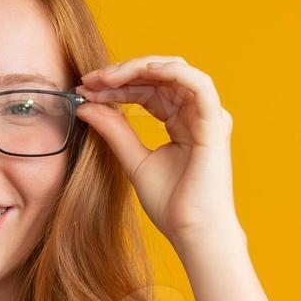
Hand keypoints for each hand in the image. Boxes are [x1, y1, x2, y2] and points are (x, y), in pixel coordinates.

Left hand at [74, 57, 239, 245]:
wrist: (193, 232)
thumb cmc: (171, 205)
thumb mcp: (133, 161)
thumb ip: (113, 131)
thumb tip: (85, 105)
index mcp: (180, 123)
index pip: (147, 90)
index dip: (116, 85)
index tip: (85, 88)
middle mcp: (196, 115)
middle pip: (159, 76)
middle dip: (122, 73)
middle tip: (90, 79)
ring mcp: (208, 116)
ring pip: (176, 71)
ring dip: (139, 68)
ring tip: (106, 77)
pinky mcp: (215, 122)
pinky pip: (197, 83)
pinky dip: (170, 71)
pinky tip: (140, 72)